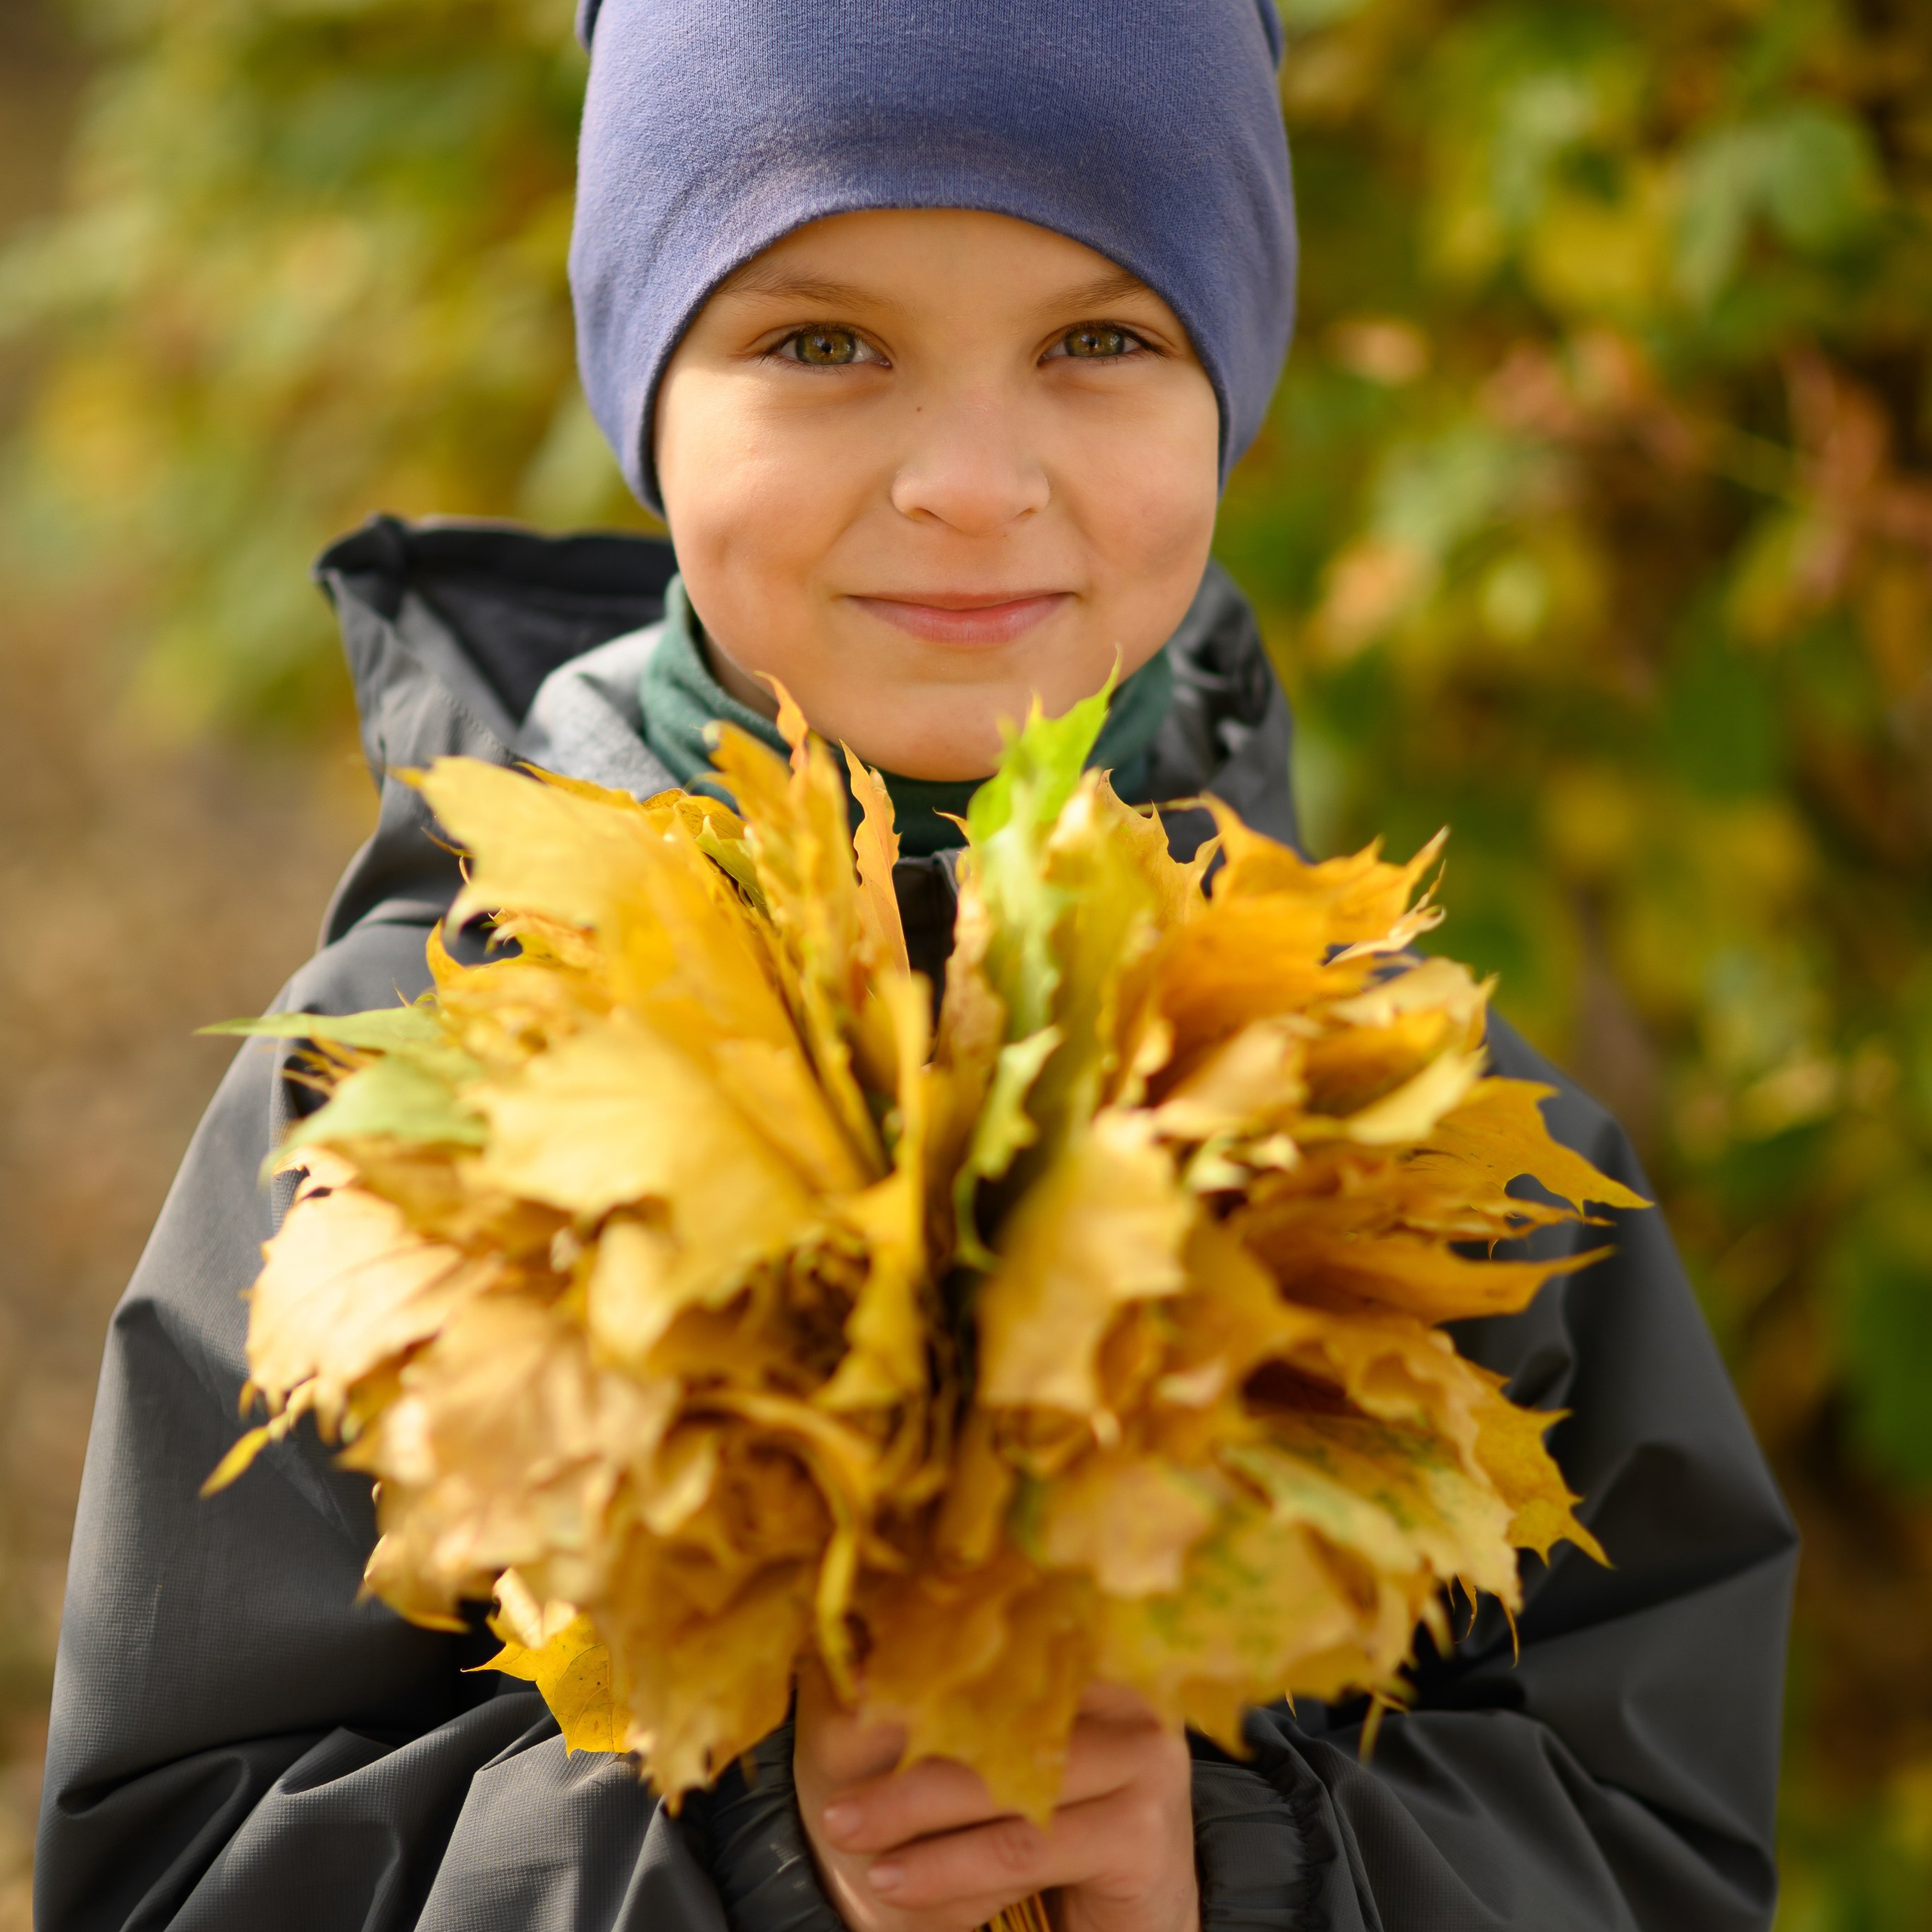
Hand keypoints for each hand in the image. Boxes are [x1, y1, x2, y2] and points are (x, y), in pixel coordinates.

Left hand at [793, 1662, 1199, 1931]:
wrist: (1132, 1918)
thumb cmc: (1049, 1822)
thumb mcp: (1000, 1758)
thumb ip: (958, 1710)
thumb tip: (861, 1672)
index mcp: (1097, 1650)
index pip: (1006, 1643)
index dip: (927, 1659)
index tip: (851, 1682)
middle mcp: (1131, 1691)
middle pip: (1002, 1708)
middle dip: (907, 1745)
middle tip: (832, 1779)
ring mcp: (1147, 1758)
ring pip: (1006, 1780)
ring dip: (912, 1811)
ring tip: (846, 1830)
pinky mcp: (1144, 1831)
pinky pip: (1026, 1845)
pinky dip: (950, 1867)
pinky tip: (897, 1883)